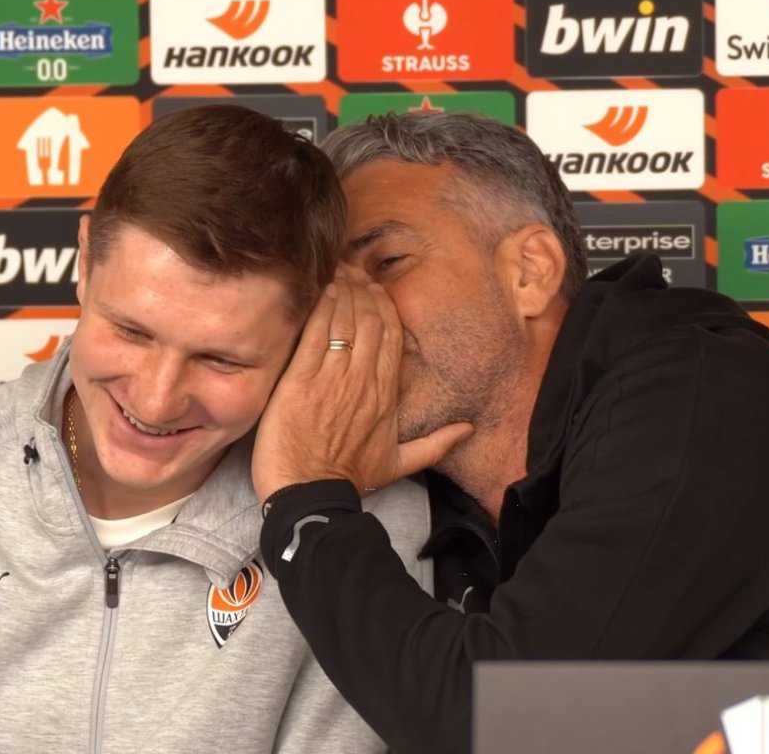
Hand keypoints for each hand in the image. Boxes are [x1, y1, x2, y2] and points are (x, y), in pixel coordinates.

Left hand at [252, 274, 472, 499]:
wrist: (310, 495)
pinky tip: (322, 292)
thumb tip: (467, 430)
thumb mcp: (399, 464)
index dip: (385, 309)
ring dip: (344, 293)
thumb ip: (435, 444)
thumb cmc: (349, 480)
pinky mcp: (301, 380)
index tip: (377, 290)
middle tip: (354, 271)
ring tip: (338, 273)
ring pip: (345, 323)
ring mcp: (332, 379)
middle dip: (364, 291)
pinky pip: (316, 335)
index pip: (392, 338)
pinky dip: (321, 310)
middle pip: (371, 322)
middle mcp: (363, 381)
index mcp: (386, 396)